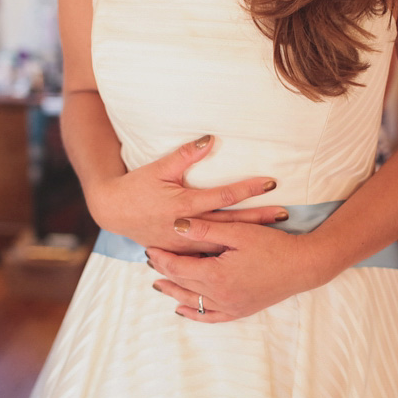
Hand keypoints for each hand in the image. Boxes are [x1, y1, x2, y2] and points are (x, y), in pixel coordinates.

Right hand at [85, 135, 286, 254]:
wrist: (113, 212)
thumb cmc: (137, 186)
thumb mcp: (159, 167)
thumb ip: (186, 154)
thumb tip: (211, 139)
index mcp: (184, 204)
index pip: (224, 196)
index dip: (248, 189)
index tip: (272, 183)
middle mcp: (187, 227)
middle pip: (231, 224)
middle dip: (259, 219)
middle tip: (285, 214)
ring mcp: (184, 244)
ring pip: (223, 244)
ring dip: (248, 239)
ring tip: (274, 236)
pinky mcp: (181, 253)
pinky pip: (209, 257)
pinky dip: (229, 257)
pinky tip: (248, 258)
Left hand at [147, 217, 328, 321]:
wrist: (304, 267)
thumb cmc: (273, 246)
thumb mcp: (238, 232)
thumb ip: (206, 229)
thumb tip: (176, 225)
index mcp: (216, 275)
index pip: (178, 267)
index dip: (162, 257)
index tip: (149, 247)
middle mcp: (219, 295)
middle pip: (182, 284)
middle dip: (164, 271)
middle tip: (149, 260)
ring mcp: (230, 306)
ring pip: (192, 302)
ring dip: (173, 292)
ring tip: (158, 284)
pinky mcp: (240, 311)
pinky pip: (210, 317)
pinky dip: (194, 313)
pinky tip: (183, 309)